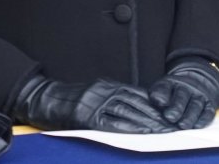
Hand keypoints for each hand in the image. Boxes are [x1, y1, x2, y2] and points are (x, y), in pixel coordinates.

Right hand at [10, 74, 172, 132]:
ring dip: (148, 123)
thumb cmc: (71, 100)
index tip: (171, 115)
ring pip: (128, 112)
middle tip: (174, 126)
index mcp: (110, 85)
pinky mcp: (87, 115)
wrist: (44, 99)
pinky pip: (112, 123)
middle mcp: (105, 91)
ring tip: (163, 132)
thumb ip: (116, 99)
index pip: (140, 95)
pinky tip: (141, 133)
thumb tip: (140, 110)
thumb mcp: (97, 93)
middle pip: (138, 104)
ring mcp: (96, 102)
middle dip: (157, 116)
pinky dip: (129, 128)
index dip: (157, 106)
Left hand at [149, 57, 218, 128]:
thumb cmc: (174, 93)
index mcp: (171, 83)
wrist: (198, 81)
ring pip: (195, 105)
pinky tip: (197, 126)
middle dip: (177, 107)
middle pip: (182, 96)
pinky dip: (203, 119)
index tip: (161, 103)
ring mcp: (199, 95)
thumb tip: (155, 106)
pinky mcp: (209, 104)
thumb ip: (157, 97)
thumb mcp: (163, 89)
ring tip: (183, 125)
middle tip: (171, 117)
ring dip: (189, 116)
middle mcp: (186, 87)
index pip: (165, 87)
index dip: (162, 95)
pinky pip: (208, 111)